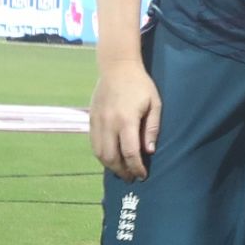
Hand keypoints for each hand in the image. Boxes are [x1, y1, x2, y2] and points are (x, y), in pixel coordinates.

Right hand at [89, 61, 161, 182]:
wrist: (117, 67)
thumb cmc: (140, 85)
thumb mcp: (154, 103)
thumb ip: (151, 128)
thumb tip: (149, 151)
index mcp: (126, 120)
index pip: (130, 152)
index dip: (136, 167)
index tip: (142, 175)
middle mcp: (108, 124)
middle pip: (111, 157)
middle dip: (122, 171)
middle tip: (131, 177)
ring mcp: (97, 122)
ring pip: (99, 153)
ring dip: (110, 166)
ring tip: (121, 171)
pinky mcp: (91, 120)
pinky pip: (93, 144)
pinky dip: (101, 155)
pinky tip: (111, 157)